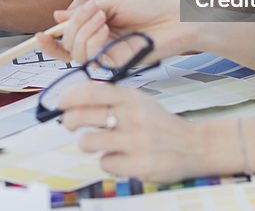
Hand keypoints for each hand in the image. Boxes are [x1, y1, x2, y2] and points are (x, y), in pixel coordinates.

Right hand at [37, 0, 192, 63]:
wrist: (179, 16)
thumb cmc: (154, 3)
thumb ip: (86, 8)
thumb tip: (59, 17)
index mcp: (99, 24)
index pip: (68, 37)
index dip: (52, 39)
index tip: (39, 35)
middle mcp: (101, 40)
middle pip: (68, 43)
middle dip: (73, 25)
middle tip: (93, 10)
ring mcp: (108, 52)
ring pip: (76, 52)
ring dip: (82, 31)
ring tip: (101, 17)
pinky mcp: (117, 62)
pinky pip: (92, 58)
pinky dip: (92, 42)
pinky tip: (104, 29)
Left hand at [58, 82, 201, 182]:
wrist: (194, 145)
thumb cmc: (158, 123)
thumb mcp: (137, 101)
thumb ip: (109, 100)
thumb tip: (70, 103)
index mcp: (130, 96)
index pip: (89, 91)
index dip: (68, 97)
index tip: (60, 103)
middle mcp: (132, 116)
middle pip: (80, 117)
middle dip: (68, 121)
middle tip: (70, 124)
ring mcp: (136, 141)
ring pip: (87, 142)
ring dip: (89, 143)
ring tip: (101, 142)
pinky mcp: (139, 165)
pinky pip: (105, 164)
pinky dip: (109, 162)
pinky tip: (122, 157)